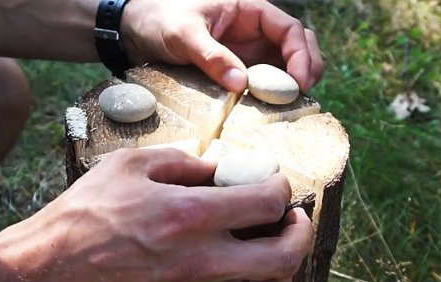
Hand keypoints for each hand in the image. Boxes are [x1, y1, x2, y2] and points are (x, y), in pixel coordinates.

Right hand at [26, 148, 312, 281]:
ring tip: (274, 252)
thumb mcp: (130, 166)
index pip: (267, 202)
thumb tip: (219, 166)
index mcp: (191, 215)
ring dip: (284, 272)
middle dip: (300, 232)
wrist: (50, 272)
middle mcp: (202, 260)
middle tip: (292, 219)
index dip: (281, 187)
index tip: (274, 184)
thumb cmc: (85, 215)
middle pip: (285, 255)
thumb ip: (182, 162)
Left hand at [121, 0, 323, 92]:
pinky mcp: (236, 71)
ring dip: (292, 85)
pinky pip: (262, 83)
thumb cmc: (158, 19)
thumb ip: (212, 56)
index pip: (290, 29)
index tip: (298, 82)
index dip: (301, 55)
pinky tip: (269, 112)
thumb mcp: (183, 34)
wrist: (133, 30)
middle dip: (307, 69)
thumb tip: (241, 84)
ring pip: (284, 67)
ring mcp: (247, 53)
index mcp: (249, 10)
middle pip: (297, 46)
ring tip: (290, 107)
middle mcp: (254, 32)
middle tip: (301, 97)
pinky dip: (271, 96)